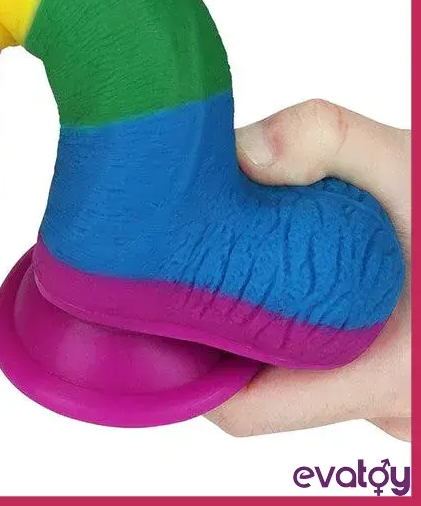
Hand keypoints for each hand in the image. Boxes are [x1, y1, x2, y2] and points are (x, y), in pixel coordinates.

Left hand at [207, 99, 409, 440]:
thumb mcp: (407, 162)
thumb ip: (327, 138)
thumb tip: (243, 154)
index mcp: (390, 375)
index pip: (246, 409)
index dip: (186, 366)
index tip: (153, 308)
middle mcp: (393, 407)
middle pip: (260, 391)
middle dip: (220, 333)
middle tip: (189, 270)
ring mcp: (394, 401)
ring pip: (292, 380)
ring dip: (261, 328)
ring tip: (238, 266)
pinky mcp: (392, 382)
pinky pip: (323, 372)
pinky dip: (296, 330)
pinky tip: (286, 278)